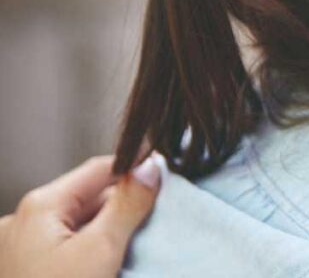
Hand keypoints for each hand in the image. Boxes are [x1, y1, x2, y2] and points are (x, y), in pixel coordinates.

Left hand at [0, 154, 159, 277]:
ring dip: (107, 233)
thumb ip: (128, 204)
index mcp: (39, 206)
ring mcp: (18, 248)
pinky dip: (88, 252)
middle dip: (122, 208)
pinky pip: (63, 248)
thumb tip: (151, 167)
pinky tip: (104, 268)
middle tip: (152, 224)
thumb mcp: (102, 250)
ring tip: (127, 252)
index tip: (166, 178)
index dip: (136, 170)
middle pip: (88, 198)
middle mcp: (21, 221)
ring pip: (77, 225)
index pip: (100, 169)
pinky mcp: (23, 271)